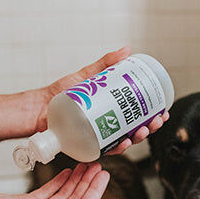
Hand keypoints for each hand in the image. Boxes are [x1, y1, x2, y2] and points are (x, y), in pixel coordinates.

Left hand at [36, 46, 169, 153]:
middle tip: (155, 121)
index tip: (162, 112)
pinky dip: (115, 147)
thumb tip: (127, 49)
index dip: (152, 117)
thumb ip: (105, 64)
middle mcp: (106, 126)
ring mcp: (97, 136)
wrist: (38, 106)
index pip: (136, 117)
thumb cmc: (59, 93)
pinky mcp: (86, 145)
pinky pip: (104, 149)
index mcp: (110, 113)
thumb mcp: (86, 75)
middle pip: (134, 130)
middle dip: (149, 128)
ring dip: (136, 139)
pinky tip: (123, 143)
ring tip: (141, 131)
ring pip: (123, 141)